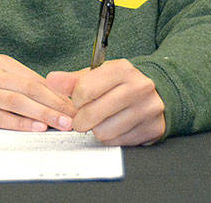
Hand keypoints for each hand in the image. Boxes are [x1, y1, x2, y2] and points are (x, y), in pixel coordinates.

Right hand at [0, 55, 77, 131]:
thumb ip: (19, 78)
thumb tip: (50, 93)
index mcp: (0, 63)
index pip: (34, 79)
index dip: (56, 93)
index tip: (74, 105)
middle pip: (29, 90)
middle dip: (54, 105)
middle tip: (72, 117)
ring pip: (16, 103)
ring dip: (41, 114)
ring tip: (59, 124)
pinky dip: (17, 123)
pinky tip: (33, 127)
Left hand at [46, 60, 165, 145]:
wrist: (158, 92)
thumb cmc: (120, 84)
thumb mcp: (98, 75)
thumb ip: (72, 80)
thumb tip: (51, 80)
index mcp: (122, 69)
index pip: (84, 90)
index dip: (75, 100)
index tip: (77, 102)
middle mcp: (139, 87)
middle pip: (92, 113)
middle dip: (81, 119)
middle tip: (82, 118)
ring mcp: (148, 109)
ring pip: (104, 131)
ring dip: (96, 130)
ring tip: (100, 121)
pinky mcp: (153, 128)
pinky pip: (118, 141)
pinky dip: (111, 137)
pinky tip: (114, 127)